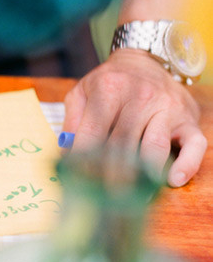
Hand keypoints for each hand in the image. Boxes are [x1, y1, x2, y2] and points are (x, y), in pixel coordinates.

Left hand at [63, 49, 206, 186]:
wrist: (145, 61)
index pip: (95, 131)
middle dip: (111, 176)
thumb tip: (66, 154)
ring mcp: (167, 108)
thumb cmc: (110, 83)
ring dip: (143, 177)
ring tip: (131, 200)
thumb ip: (72, 120)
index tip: (79, 182)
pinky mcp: (188, 119)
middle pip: (123, 143)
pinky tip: (173, 180)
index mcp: (110, 88)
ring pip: (154, 147)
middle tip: (103, 201)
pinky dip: (186, 164)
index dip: (85, 159)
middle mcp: (140, 96)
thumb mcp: (82, 91)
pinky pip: (194, 145)